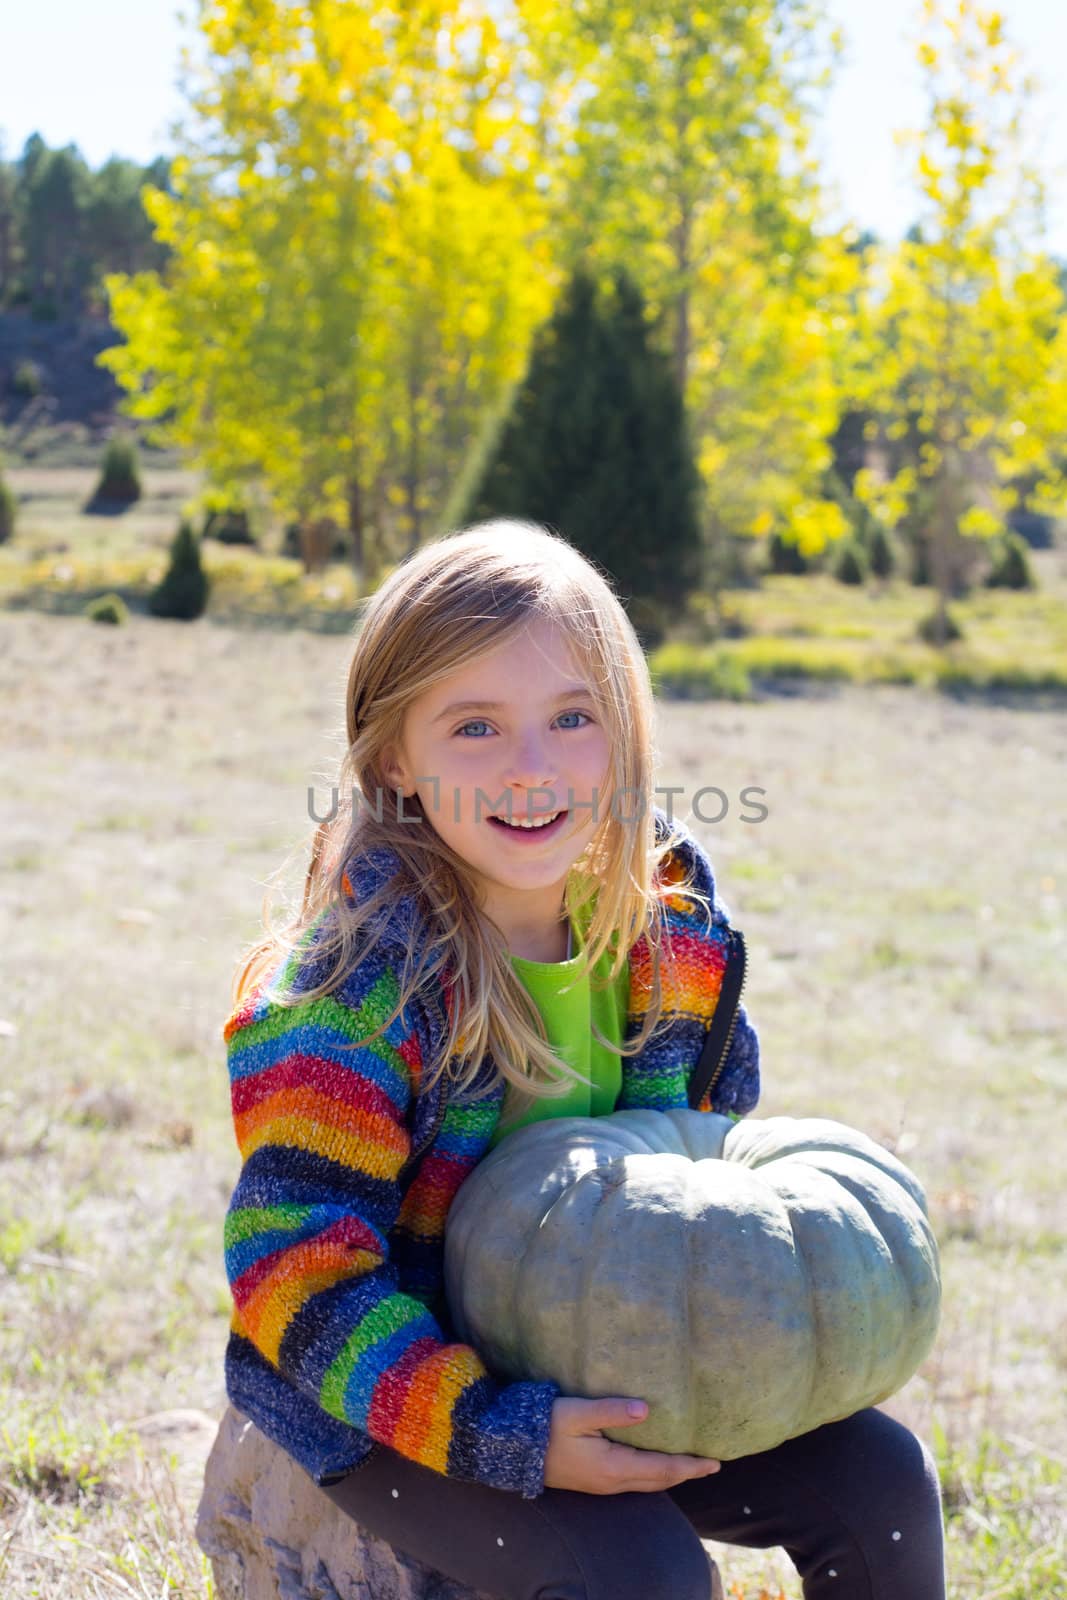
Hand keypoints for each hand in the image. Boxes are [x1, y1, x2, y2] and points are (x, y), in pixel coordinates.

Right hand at [543, 1396, 721, 1494]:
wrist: (512, 1450)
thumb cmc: (544, 1427)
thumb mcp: (577, 1413)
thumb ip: (611, 1411)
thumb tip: (646, 1409)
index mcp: (613, 1466)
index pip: (662, 1468)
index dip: (690, 1465)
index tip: (714, 1462)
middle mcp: (612, 1481)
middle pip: (659, 1480)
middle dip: (686, 1472)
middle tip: (711, 1464)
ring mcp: (602, 1484)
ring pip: (647, 1483)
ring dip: (671, 1474)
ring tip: (690, 1464)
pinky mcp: (594, 1480)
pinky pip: (634, 1480)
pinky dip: (653, 1474)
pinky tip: (655, 1463)